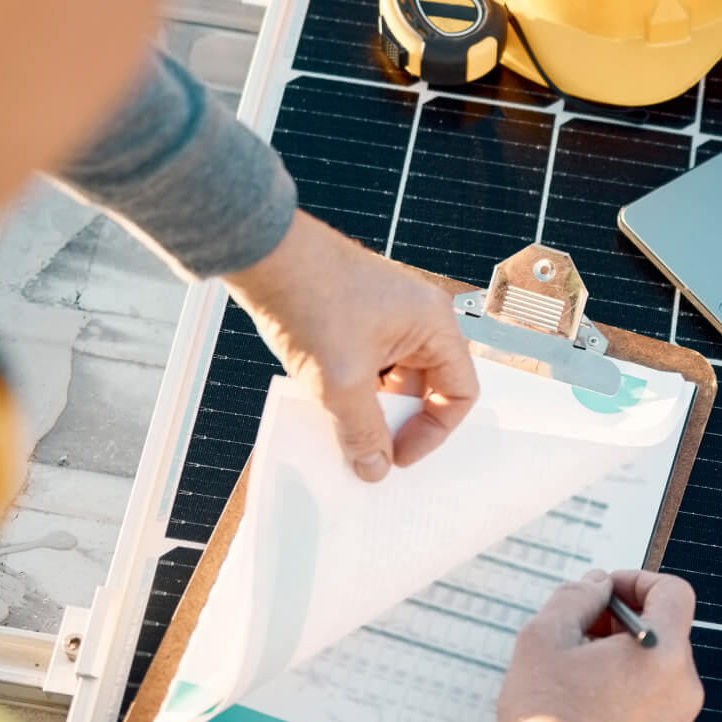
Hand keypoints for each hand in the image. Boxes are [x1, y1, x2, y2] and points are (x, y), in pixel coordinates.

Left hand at [225, 211, 478, 481]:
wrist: (262, 254)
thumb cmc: (311, 298)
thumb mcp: (341, 382)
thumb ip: (362, 432)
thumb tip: (374, 467)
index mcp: (433, 325)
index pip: (459, 392)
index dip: (433, 431)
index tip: (399, 455)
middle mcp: (416, 317)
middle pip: (425, 388)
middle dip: (397, 422)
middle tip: (369, 449)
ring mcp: (384, 315)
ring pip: (390, 380)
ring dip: (369, 408)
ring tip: (340, 427)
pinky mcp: (353, 317)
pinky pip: (365, 365)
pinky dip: (349, 388)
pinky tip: (323, 403)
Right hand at [496, 570, 703, 721]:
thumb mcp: (545, 637)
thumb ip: (576, 597)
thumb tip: (595, 586)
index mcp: (664, 655)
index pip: (673, 592)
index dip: (636, 580)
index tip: (604, 591)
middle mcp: (682, 690)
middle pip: (664, 631)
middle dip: (620, 621)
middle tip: (577, 630)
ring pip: (655, 668)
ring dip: (619, 657)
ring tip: (571, 671)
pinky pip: (650, 702)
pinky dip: (622, 690)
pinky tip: (580, 702)